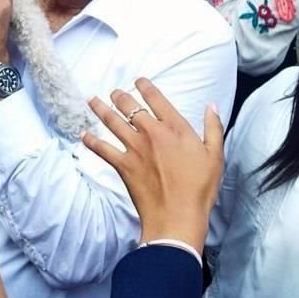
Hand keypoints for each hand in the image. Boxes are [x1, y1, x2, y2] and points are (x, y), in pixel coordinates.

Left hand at [82, 78, 223, 254]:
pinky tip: (83, 134)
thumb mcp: (215, 156)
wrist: (178, 217)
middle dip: (120, 96)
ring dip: (101, 109)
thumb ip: (213, 127)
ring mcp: (135, 148)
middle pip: (131, 107)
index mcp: (176, 128)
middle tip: (114, 92)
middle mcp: (152, 133)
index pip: (157, 99)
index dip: (146, 87)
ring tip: (92, 100)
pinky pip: (102, 149)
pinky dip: (91, 140)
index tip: (138, 80)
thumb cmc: (200, 189)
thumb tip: (212, 106)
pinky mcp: (123, 165)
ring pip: (113, 122)